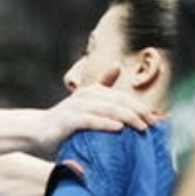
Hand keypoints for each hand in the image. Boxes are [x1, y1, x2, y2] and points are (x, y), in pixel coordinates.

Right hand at [37, 84, 157, 148]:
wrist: (38, 129)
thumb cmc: (66, 119)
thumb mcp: (86, 101)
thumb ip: (102, 85)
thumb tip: (117, 65)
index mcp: (94, 91)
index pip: (123, 98)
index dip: (140, 108)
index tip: (156, 120)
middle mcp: (87, 96)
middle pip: (119, 102)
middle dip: (138, 113)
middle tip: (152, 124)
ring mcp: (77, 107)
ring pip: (107, 110)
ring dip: (126, 118)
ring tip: (141, 126)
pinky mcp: (68, 120)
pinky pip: (90, 121)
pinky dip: (105, 124)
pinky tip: (118, 129)